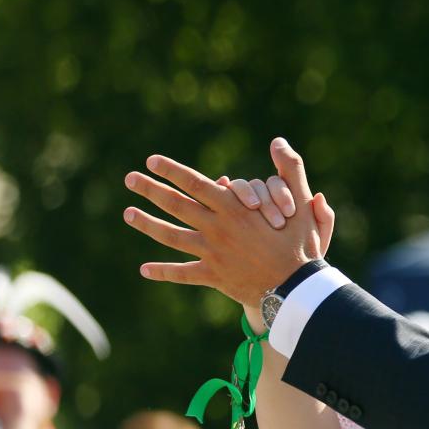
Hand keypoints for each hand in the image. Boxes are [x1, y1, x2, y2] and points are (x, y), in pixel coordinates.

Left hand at [123, 138, 328, 304]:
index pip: (195, 183)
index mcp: (234, 208)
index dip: (172, 171)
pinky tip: (144, 269)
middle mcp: (217, 228)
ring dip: (148, 224)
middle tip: (130, 179)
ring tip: (127, 214)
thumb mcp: (301, 202)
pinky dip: (164, 272)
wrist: (297, 287)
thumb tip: (278, 141)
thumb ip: (290, 169)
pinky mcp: (215, 276)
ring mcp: (213, 253)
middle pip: (176, 205)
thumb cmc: (301, 243)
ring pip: (172, 236)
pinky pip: (184, 273)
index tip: (152, 161)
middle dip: (150, 190)